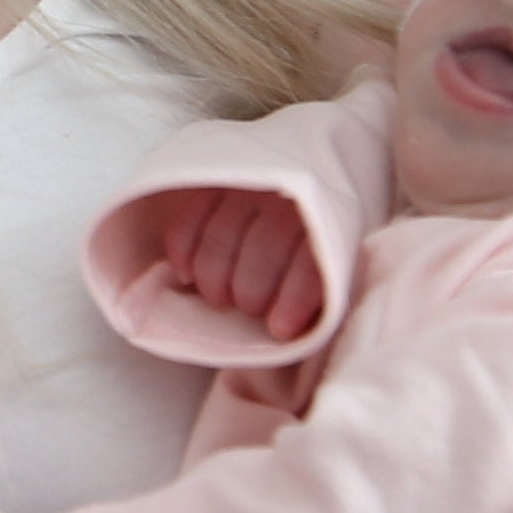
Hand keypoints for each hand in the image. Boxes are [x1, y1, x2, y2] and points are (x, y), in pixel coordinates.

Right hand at [155, 184, 325, 342]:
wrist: (296, 184)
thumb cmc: (310, 244)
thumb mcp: (330, 264)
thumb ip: (321, 293)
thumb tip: (298, 328)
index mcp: (325, 219)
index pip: (311, 262)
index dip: (295, 300)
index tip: (280, 329)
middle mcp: (284, 198)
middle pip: (263, 250)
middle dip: (251, 293)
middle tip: (249, 309)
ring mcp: (244, 188)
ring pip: (220, 238)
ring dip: (214, 281)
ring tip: (220, 299)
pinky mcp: (210, 185)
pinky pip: (187, 221)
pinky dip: (182, 253)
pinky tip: (188, 277)